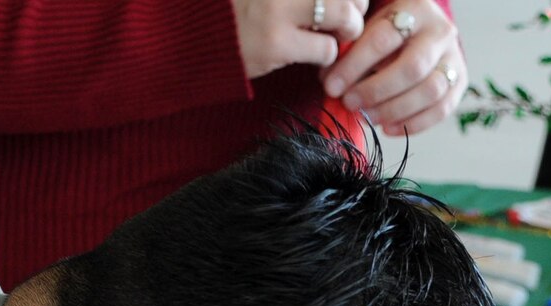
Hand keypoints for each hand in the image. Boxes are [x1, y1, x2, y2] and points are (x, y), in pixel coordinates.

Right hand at [234, 0, 366, 80]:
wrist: (194, 33)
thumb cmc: (238, 6)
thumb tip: (354, 0)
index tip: (349, 1)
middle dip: (356, 5)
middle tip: (346, 16)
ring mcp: (279, 9)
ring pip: (345, 16)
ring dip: (347, 29)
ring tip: (334, 35)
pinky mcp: (276, 43)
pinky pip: (326, 49)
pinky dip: (326, 55)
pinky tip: (312, 54)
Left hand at [320, 0, 466, 136]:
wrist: (419, 31)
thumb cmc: (385, 32)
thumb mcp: (367, 29)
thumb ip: (350, 50)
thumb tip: (330, 83)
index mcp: (415, 9)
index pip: (383, 38)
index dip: (354, 66)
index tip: (331, 86)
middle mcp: (440, 32)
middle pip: (412, 68)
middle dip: (376, 91)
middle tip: (351, 103)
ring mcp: (454, 57)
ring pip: (430, 91)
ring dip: (395, 110)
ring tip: (369, 116)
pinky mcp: (459, 82)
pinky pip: (441, 109)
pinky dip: (414, 124)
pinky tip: (388, 129)